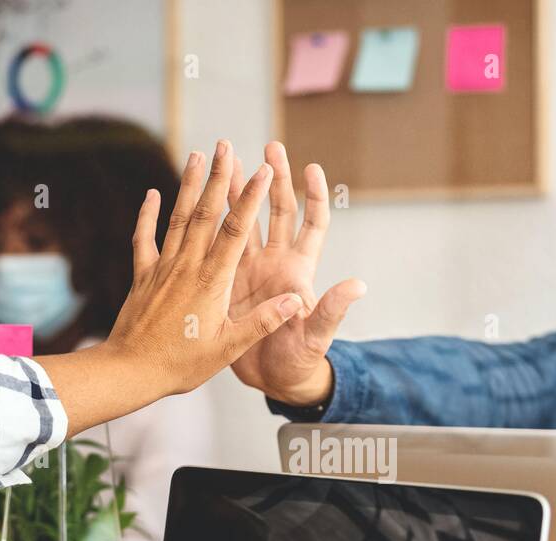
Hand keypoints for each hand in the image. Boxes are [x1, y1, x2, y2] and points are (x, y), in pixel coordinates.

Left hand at [38, 141, 303, 435]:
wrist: (131, 371)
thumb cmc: (182, 364)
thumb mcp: (229, 347)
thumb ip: (262, 322)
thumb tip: (295, 301)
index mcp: (212, 282)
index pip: (236, 231)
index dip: (250, 198)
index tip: (262, 170)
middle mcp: (187, 266)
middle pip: (205, 213)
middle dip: (218, 177)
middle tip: (225, 145)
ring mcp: (163, 268)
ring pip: (177, 218)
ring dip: (187, 185)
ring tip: (195, 154)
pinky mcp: (143, 276)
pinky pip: (144, 239)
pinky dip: (148, 214)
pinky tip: (152, 193)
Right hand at [226, 142, 364, 406]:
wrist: (271, 379)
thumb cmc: (300, 360)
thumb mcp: (317, 336)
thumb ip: (332, 310)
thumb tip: (359, 286)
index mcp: (299, 270)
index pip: (312, 223)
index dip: (313, 195)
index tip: (310, 167)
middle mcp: (276, 262)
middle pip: (278, 211)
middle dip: (274, 178)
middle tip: (267, 146)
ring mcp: (250, 269)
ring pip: (244, 220)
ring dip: (238, 191)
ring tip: (227, 160)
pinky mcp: (227, 281)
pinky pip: (217, 244)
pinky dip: (209, 222)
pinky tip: (196, 201)